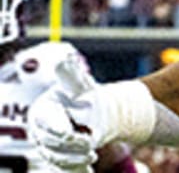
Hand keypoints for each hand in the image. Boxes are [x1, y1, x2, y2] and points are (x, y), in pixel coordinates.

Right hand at [29, 55, 104, 171]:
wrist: (94, 113)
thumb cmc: (86, 97)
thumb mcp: (80, 85)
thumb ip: (71, 75)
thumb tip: (64, 61)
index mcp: (42, 111)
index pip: (48, 124)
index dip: (60, 130)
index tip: (73, 134)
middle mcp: (39, 130)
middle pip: (51, 143)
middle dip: (72, 145)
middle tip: (90, 143)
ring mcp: (46, 146)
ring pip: (56, 158)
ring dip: (75, 158)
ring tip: (92, 153)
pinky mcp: (56, 159)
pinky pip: (63, 168)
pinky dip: (75, 168)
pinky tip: (88, 165)